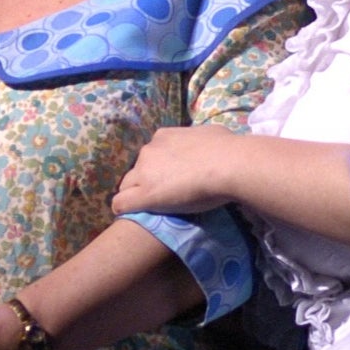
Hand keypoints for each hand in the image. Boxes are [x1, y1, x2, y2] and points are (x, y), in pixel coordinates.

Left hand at [110, 125, 239, 215]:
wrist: (227, 164)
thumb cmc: (226, 148)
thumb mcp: (209, 134)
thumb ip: (199, 140)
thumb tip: (205, 142)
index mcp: (163, 136)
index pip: (151, 154)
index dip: (158, 167)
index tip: (169, 177)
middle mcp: (149, 150)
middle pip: (138, 169)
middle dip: (146, 180)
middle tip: (164, 193)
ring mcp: (144, 172)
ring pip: (128, 186)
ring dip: (138, 194)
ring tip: (151, 207)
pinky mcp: (145, 195)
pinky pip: (121, 203)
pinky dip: (123, 208)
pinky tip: (128, 214)